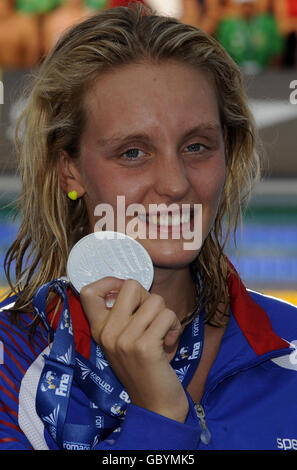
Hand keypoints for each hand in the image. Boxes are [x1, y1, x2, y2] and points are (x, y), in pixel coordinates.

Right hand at [80, 277, 188, 422]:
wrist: (155, 405)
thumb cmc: (143, 368)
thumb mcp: (122, 340)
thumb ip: (123, 315)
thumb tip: (133, 286)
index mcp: (98, 330)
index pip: (89, 291)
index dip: (110, 282)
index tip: (126, 293)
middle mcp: (107, 333)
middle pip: (131, 285)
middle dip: (148, 297)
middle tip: (151, 318)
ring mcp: (124, 340)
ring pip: (156, 300)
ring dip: (166, 316)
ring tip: (163, 335)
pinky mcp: (145, 346)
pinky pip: (168, 315)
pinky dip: (174, 326)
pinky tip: (169, 343)